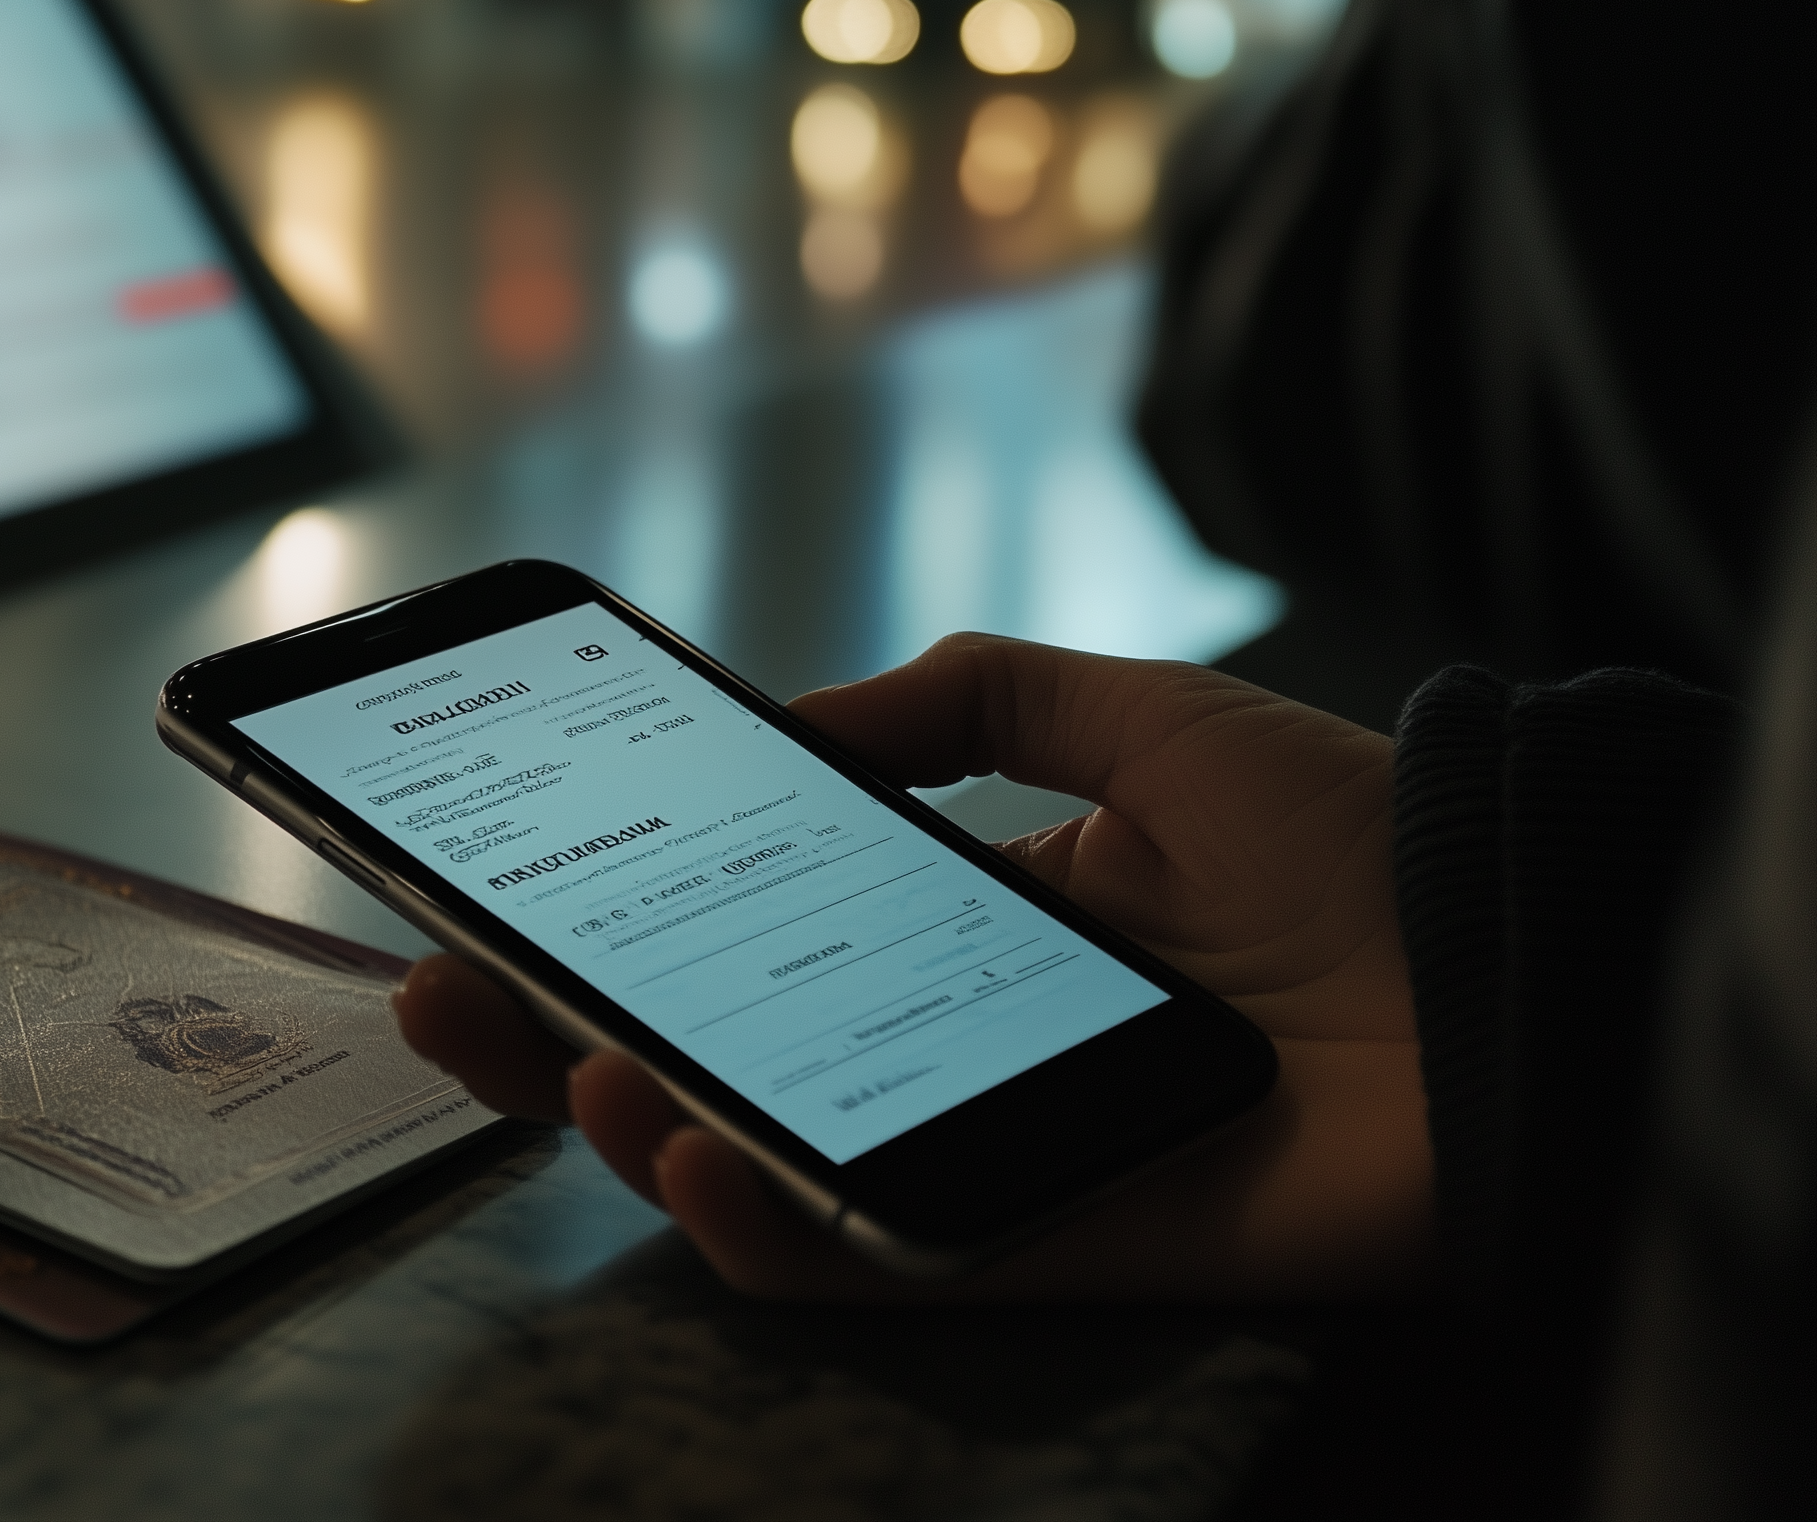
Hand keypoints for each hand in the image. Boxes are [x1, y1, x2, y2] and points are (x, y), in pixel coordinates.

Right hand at [394, 633, 1432, 1301]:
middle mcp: (932, 1046)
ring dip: (628, 1127)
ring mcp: (966, 1150)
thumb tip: (785, 724)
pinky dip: (755, 1225)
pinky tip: (690, 1155)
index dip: (610, 924)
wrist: (1519, 971)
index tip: (496, 887)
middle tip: (443, 989)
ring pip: (750, 1173)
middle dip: (553, 1038)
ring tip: (575, 1065)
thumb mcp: (1139, 714)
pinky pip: (855, 1261)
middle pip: (706, 1062)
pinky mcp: (1024, 1244)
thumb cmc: (1355, 841)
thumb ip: (967, 703)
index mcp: (952, 929)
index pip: (741, 940)